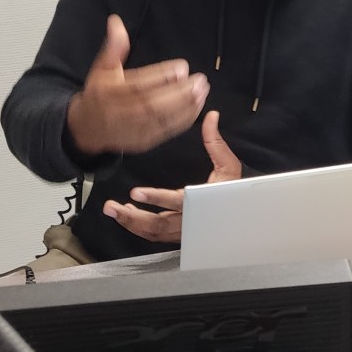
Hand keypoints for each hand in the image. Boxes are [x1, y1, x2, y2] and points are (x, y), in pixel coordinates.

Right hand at [67, 14, 209, 155]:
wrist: (88, 129)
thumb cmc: (100, 94)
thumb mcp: (102, 68)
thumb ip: (113, 47)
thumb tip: (116, 22)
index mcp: (111, 92)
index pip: (139, 84)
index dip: (162, 76)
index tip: (182, 67)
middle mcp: (122, 112)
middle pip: (154, 104)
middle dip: (180, 93)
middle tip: (200, 80)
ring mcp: (134, 129)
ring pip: (162, 118)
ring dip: (186, 106)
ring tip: (203, 92)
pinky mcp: (144, 141)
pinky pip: (166, 131)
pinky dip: (184, 121)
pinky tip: (197, 108)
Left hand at [102, 109, 241, 243]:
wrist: (239, 214)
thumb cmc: (232, 189)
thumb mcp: (228, 164)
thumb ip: (216, 142)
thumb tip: (211, 117)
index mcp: (201, 202)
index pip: (176, 202)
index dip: (156, 198)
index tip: (136, 193)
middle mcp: (189, 220)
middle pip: (158, 225)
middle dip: (132, 218)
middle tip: (112, 207)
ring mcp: (182, 230)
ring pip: (153, 232)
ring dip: (130, 223)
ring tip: (113, 210)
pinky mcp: (177, 234)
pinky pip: (154, 234)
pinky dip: (138, 227)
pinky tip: (127, 213)